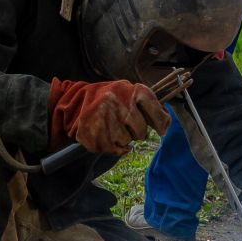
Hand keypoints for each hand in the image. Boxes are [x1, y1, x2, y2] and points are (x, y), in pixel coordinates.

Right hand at [48, 79, 170, 155]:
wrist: (75, 101)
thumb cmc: (109, 98)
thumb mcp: (129, 93)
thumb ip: (147, 105)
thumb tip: (166, 124)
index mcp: (132, 91)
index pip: (156, 112)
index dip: (161, 124)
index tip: (161, 130)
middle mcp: (120, 103)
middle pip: (141, 132)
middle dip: (136, 132)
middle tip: (127, 126)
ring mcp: (106, 118)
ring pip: (126, 142)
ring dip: (122, 139)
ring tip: (112, 128)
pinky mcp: (94, 132)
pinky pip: (113, 149)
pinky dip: (113, 148)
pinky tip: (108, 138)